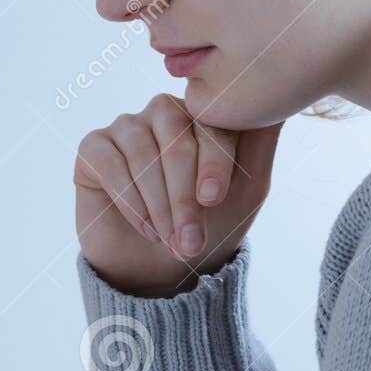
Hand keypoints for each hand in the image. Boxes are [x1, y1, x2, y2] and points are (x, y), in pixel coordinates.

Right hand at [75, 94, 280, 297]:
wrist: (159, 271)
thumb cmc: (207, 229)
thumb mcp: (246, 190)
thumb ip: (259, 143)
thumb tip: (278, 100)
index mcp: (201, 115)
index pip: (210, 121)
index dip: (213, 160)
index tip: (213, 201)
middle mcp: (163, 113)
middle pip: (174, 137)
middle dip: (183, 194)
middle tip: (189, 238)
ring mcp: (126, 128)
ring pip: (141, 151)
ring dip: (157, 203)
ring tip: (166, 238)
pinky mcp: (93, 149)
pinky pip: (108, 162)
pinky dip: (128, 198)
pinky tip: (144, 227)